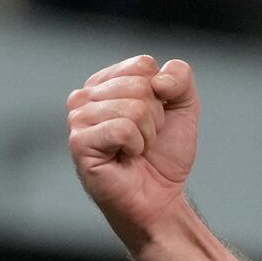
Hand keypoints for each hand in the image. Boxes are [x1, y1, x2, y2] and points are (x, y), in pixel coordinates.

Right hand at [67, 55, 199, 244]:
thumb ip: (179, 77)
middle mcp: (85, 97)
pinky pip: (122, 129)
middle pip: (140, 85)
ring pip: (133, 107)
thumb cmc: (165, 153)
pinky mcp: (79, 143)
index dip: (162, 93)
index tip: (155, 116)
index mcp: (106, 83)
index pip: (143, 65)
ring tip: (135, 149)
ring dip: (147, 133)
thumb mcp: (183, 105)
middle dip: (156, 116)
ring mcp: (78, 120)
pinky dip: (136, 145)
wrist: (160, 196)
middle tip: (145, 137)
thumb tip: (157, 79)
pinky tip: (126, 157)